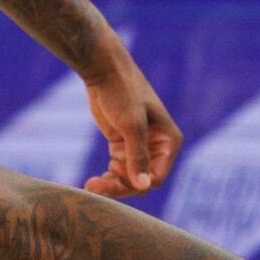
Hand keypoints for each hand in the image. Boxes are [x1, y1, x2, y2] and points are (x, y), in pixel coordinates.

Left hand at [82, 56, 180, 197]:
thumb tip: (145, 186)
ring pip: (129, 178)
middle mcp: (158, 148)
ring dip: (111, 185)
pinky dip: (107, 178)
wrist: (104, 72)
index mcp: (169, 142)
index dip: (136, 182)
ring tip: (90, 185)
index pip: (157, 176)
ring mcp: (140, 148)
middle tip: (93, 186)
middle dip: (120, 186)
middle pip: (142, 180)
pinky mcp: (122, 145)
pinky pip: (118, 170)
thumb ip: (138, 157)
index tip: (112, 172)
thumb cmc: (122, 94)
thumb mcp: (131, 126)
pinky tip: (92, 181)